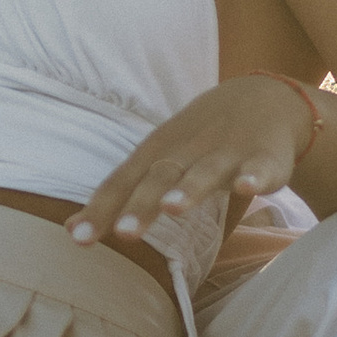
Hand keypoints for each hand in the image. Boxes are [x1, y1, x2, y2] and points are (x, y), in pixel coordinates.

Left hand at [71, 79, 318, 255]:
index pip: (123, 182)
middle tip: (123, 233)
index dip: (101, 209)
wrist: (265, 98)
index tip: (77, 239)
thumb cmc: (197, 140)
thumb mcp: (157, 160)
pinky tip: (250, 188)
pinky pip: (261, 167)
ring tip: (173, 208)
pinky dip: (256, 176)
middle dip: (141, 205)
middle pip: (160, 178)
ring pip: (205, 172)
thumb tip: (72, 232)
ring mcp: (227, 152)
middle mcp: (187, 150)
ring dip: (189, 189)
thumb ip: (120, 195)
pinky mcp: (265, 156)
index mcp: (157, 152)